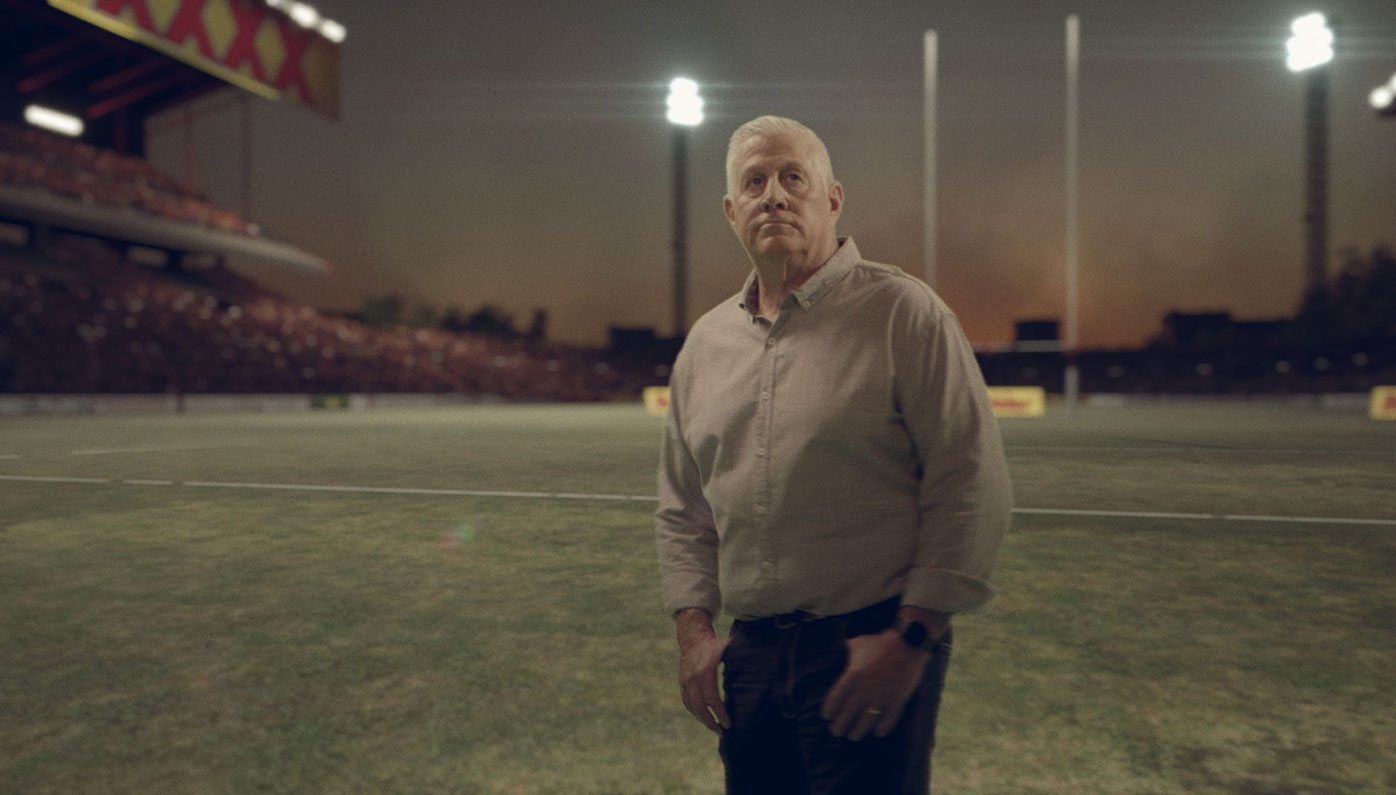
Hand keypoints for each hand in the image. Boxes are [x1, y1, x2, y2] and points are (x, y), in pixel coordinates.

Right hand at [675, 608, 731, 733]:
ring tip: (715, 728)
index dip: (720, 713)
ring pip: (692, 707)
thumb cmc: (714, 644)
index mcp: (705, 672)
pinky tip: (704, 718)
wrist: (692, 638)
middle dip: (711, 722)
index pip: (712, 699)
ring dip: (703, 720)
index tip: (728, 724)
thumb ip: (741, 656)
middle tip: (723, 732)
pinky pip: (687, 703)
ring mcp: (685, 682)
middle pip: (700, 708)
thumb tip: (763, 663)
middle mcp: (692, 679)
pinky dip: (695, 712)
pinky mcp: (681, 684)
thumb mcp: (727, 647)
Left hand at [820, 630, 928, 740]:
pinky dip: (883, 727)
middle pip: (848, 713)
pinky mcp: (898, 699)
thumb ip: (847, 650)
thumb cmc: (881, 642)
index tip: (827, 716)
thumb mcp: (859, 643)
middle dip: (840, 725)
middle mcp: (866, 688)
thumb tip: (837, 648)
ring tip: (853, 736)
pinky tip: (877, 733)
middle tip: (836, 732)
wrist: (908, 643)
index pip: (836, 698)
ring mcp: (882, 695)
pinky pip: (889, 719)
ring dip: (858, 731)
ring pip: (867, 720)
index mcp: (854, 674)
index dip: (829, 710)